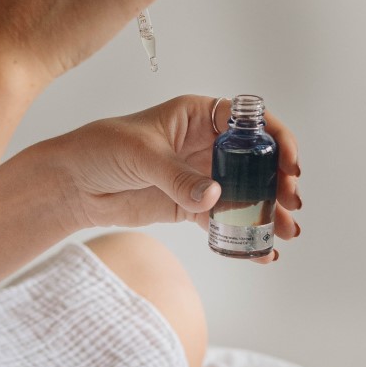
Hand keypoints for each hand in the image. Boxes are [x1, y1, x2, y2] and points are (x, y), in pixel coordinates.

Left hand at [43, 95, 301, 260]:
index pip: (249, 121)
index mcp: (198, 116)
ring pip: (244, 191)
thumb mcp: (141, 154)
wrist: (73, 183)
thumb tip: (215, 196)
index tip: (289, 161)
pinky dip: (242, 233)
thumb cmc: (101, 148)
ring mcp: (199, 175)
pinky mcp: (189, 204)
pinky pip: (223, 218)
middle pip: (254, 159)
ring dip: (267, 209)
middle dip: (278, 178)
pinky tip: (260, 250)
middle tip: (292, 201)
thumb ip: (177, 176)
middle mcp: (205, 143)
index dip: (275, 137)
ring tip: (286, 231)